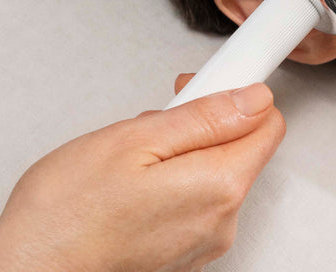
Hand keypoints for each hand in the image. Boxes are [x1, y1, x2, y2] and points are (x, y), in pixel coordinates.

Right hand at [0, 76, 285, 270]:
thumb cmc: (66, 215)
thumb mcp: (135, 140)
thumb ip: (206, 117)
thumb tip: (254, 99)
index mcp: (219, 186)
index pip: (269, 124)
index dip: (241, 94)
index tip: (213, 83)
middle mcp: (221, 219)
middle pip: (242, 146)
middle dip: (207, 121)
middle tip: (162, 116)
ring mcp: (202, 240)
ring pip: (216, 169)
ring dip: (186, 149)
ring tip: (138, 153)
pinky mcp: (182, 251)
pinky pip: (196, 197)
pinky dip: (175, 178)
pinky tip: (137, 179)